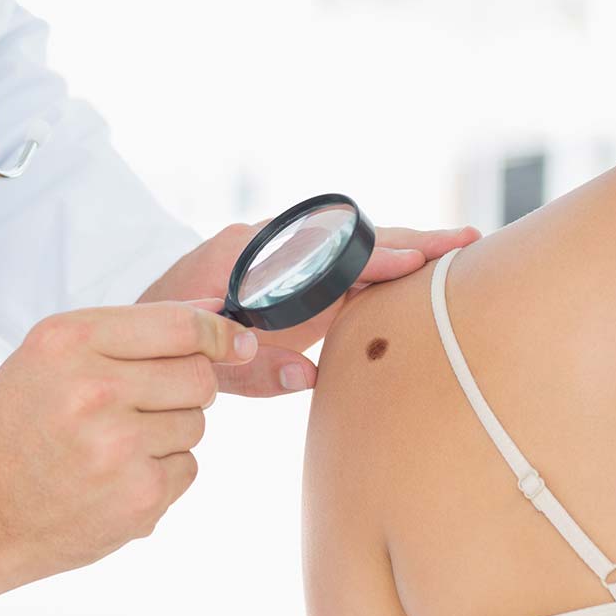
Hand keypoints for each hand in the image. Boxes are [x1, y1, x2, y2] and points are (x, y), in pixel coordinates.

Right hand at [0, 302, 255, 610]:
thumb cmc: (15, 428)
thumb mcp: (51, 357)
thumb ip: (133, 331)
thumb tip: (219, 312)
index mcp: (70, 341)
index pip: (180, 324)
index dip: (218, 332)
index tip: (234, 342)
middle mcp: (96, 389)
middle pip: (198, 375)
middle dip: (184, 388)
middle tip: (138, 406)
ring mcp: (119, 447)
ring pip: (197, 423)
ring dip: (168, 433)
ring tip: (112, 446)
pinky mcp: (139, 497)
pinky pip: (188, 468)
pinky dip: (161, 473)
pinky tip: (114, 478)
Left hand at [140, 222, 480, 396]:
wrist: (148, 330)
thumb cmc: (174, 345)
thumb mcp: (210, 363)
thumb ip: (255, 369)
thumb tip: (310, 375)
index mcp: (250, 254)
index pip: (326, 252)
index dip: (375, 257)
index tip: (420, 259)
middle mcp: (273, 245)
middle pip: (352, 240)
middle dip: (411, 241)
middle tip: (467, 240)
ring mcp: (286, 257)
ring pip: (355, 249)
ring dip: (406, 250)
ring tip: (461, 250)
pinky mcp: (296, 274)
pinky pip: (345, 266)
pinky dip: (385, 266)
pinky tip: (424, 271)